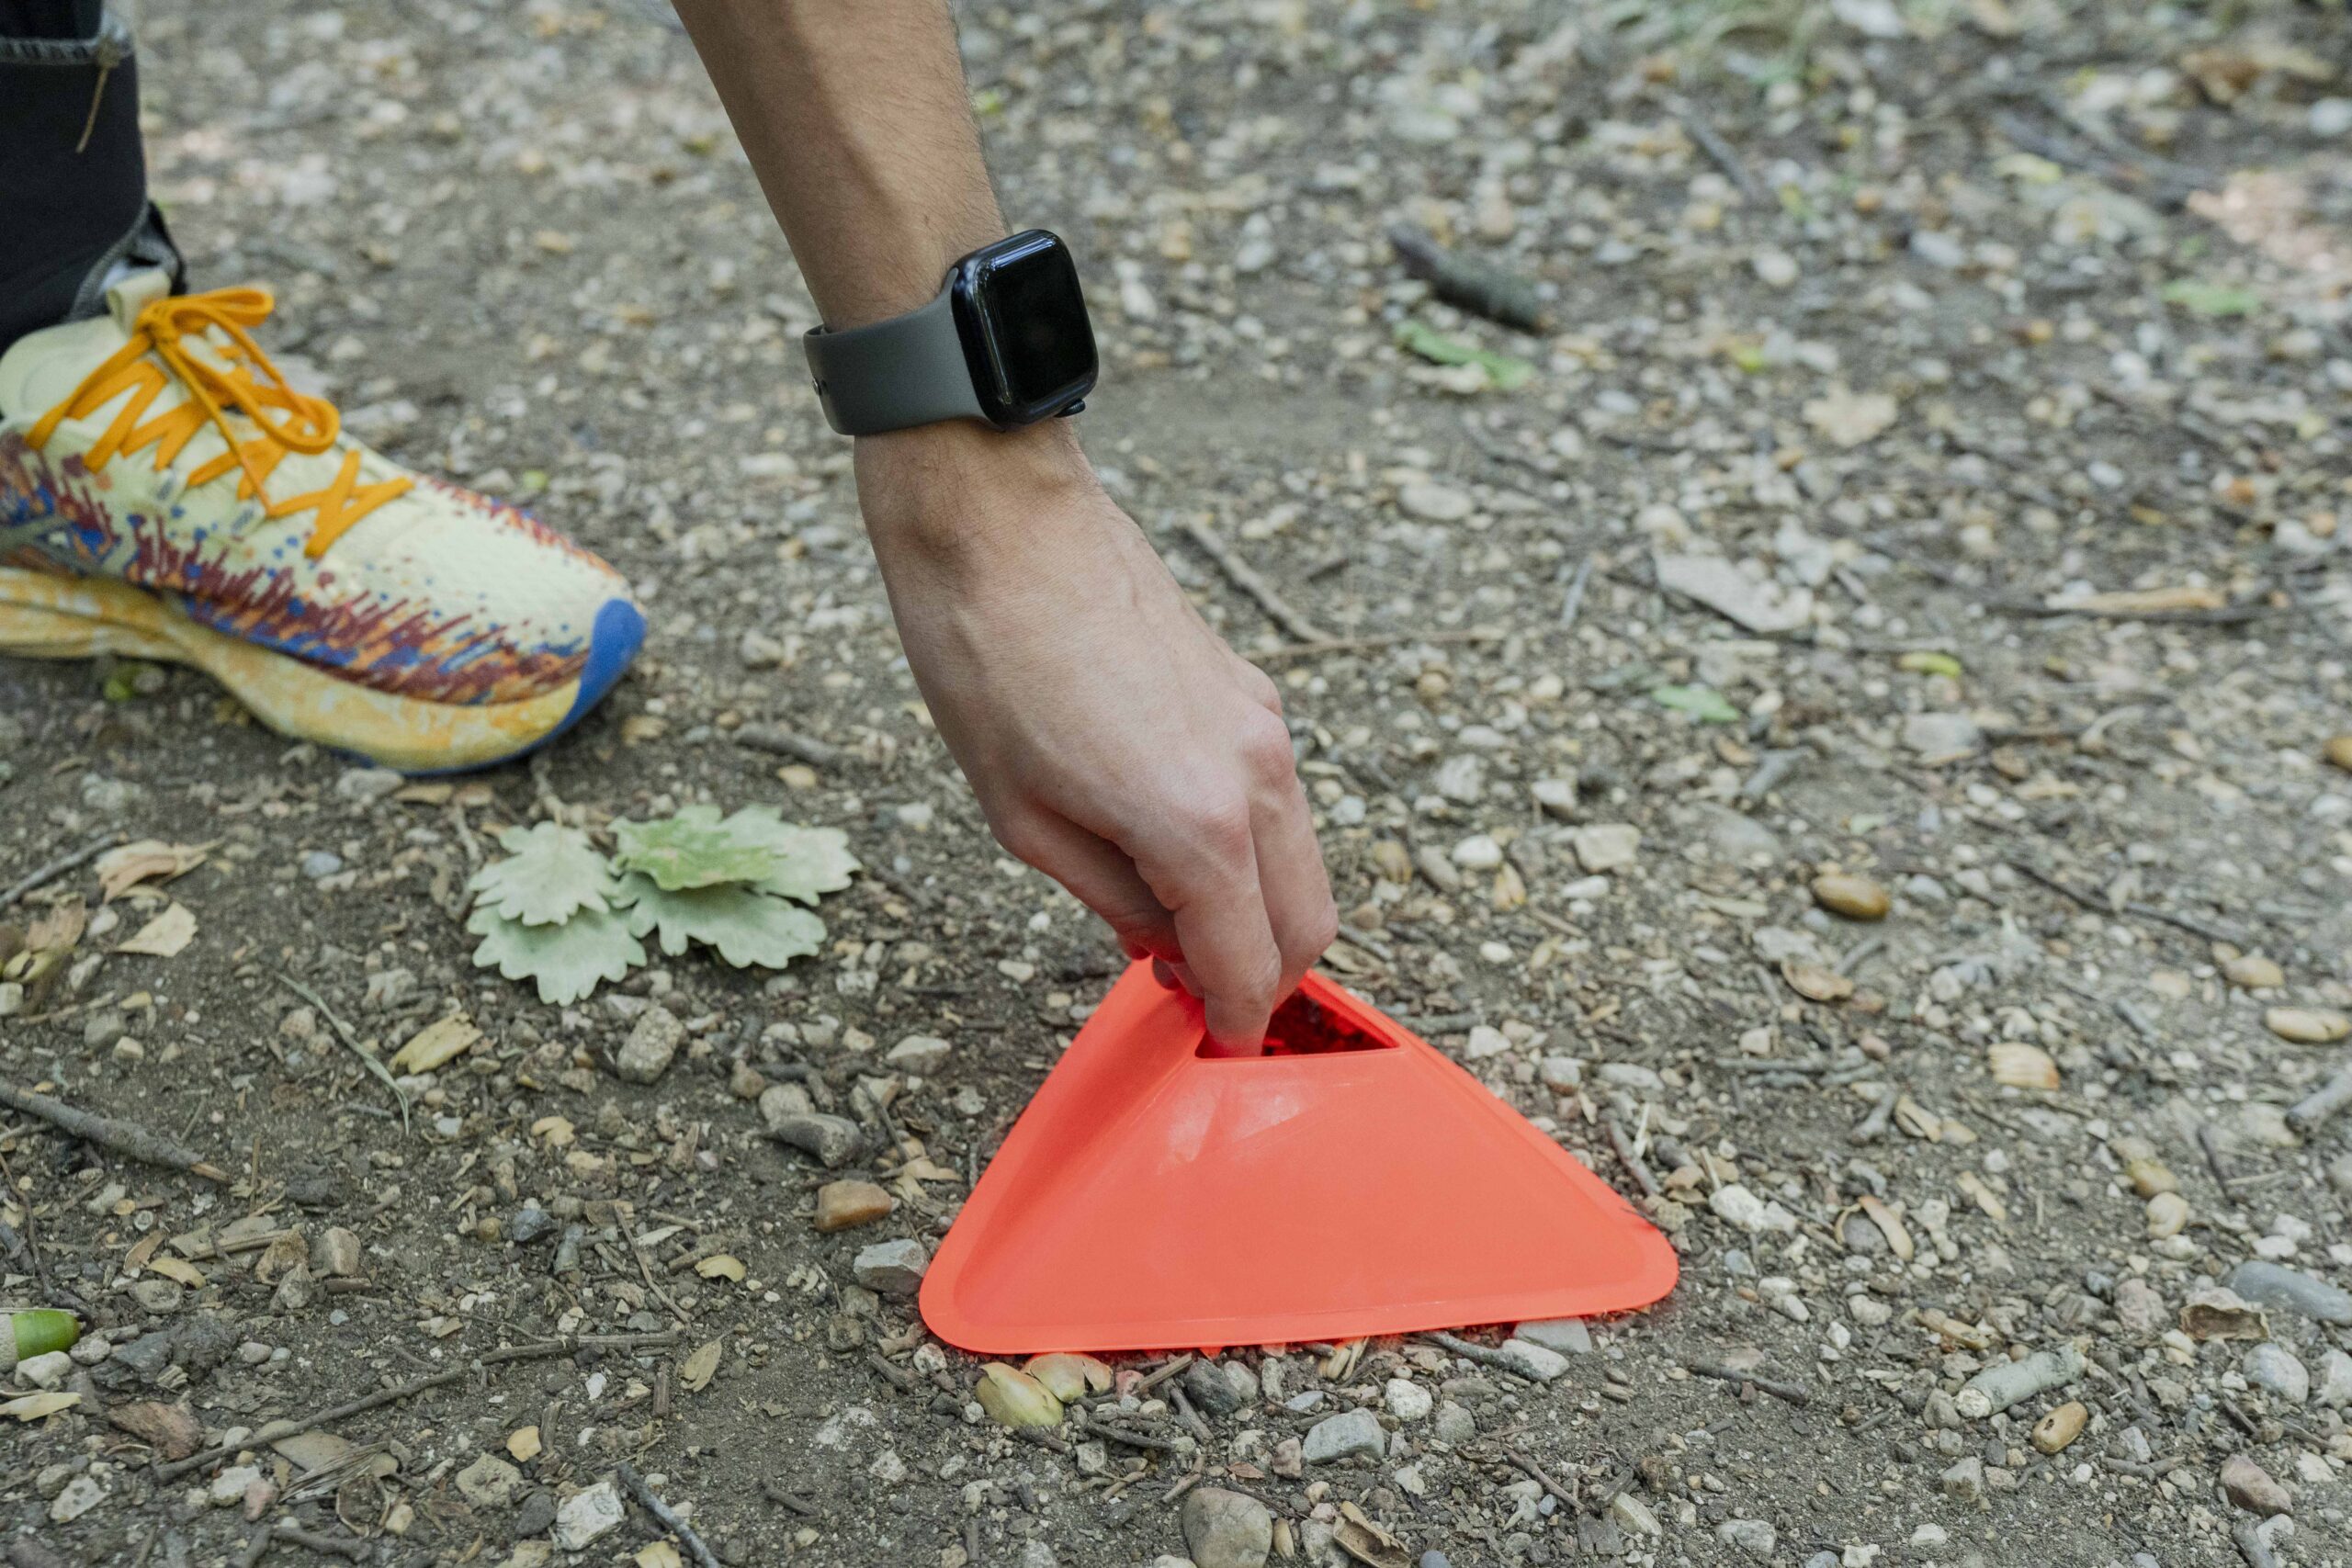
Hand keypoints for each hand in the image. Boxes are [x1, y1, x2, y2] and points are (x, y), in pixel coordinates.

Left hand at [854, 421, 1336, 1047]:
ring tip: (1180, 930)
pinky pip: (1280, 801)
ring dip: (1263, 914)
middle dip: (1266, 980)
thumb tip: (1160, 944)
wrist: (1002, 521)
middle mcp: (1257, 776)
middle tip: (1198, 998)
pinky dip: (1256, 850)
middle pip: (1309, 924)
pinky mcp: (1251, 692)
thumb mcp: (1024, 819)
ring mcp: (1263, 727)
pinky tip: (1181, 853)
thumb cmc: (987, 661)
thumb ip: (1111, 898)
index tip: (1209, 1048)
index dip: (1231, 1022)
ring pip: (1305, 862)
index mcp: (1197, 823)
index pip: (1249, 964)